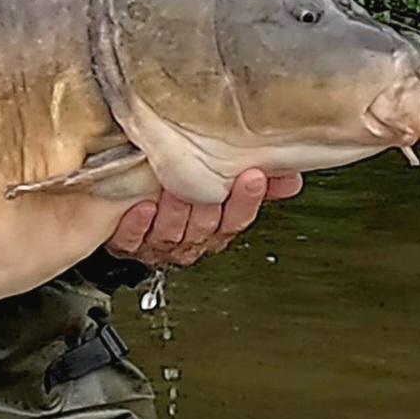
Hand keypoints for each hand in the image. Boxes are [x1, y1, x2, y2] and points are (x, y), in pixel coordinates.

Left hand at [104, 169, 301, 267]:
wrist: (128, 214)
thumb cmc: (179, 197)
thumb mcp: (221, 189)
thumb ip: (257, 181)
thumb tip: (292, 174)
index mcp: (215, 229)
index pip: (237, 220)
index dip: (247, 201)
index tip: (253, 176)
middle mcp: (189, 241)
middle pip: (205, 228)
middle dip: (209, 205)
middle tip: (210, 181)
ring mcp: (158, 244)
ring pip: (172, 234)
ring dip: (174, 212)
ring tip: (173, 189)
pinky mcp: (127, 243)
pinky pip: (133, 239)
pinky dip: (138, 224)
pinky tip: (142, 207)